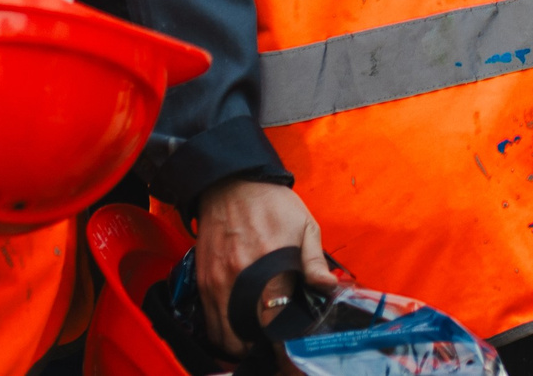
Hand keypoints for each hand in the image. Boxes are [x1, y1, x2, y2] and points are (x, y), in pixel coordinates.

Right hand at [196, 179, 337, 354]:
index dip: (281, 345)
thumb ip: (314, 262)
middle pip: (243, 339)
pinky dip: (220, 330)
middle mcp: (239, 281)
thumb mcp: (304, 225)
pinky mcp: (202, 279)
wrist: (231, 181)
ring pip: (221, 335)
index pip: (272, 325)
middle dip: (259, 349)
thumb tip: (330, 288)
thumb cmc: (272, 203)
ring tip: (254, 339)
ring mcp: (216, 282)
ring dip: (238, 344)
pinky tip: (235, 325)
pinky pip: (208, 319)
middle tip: (272, 346)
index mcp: (269, 270)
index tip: (289, 349)